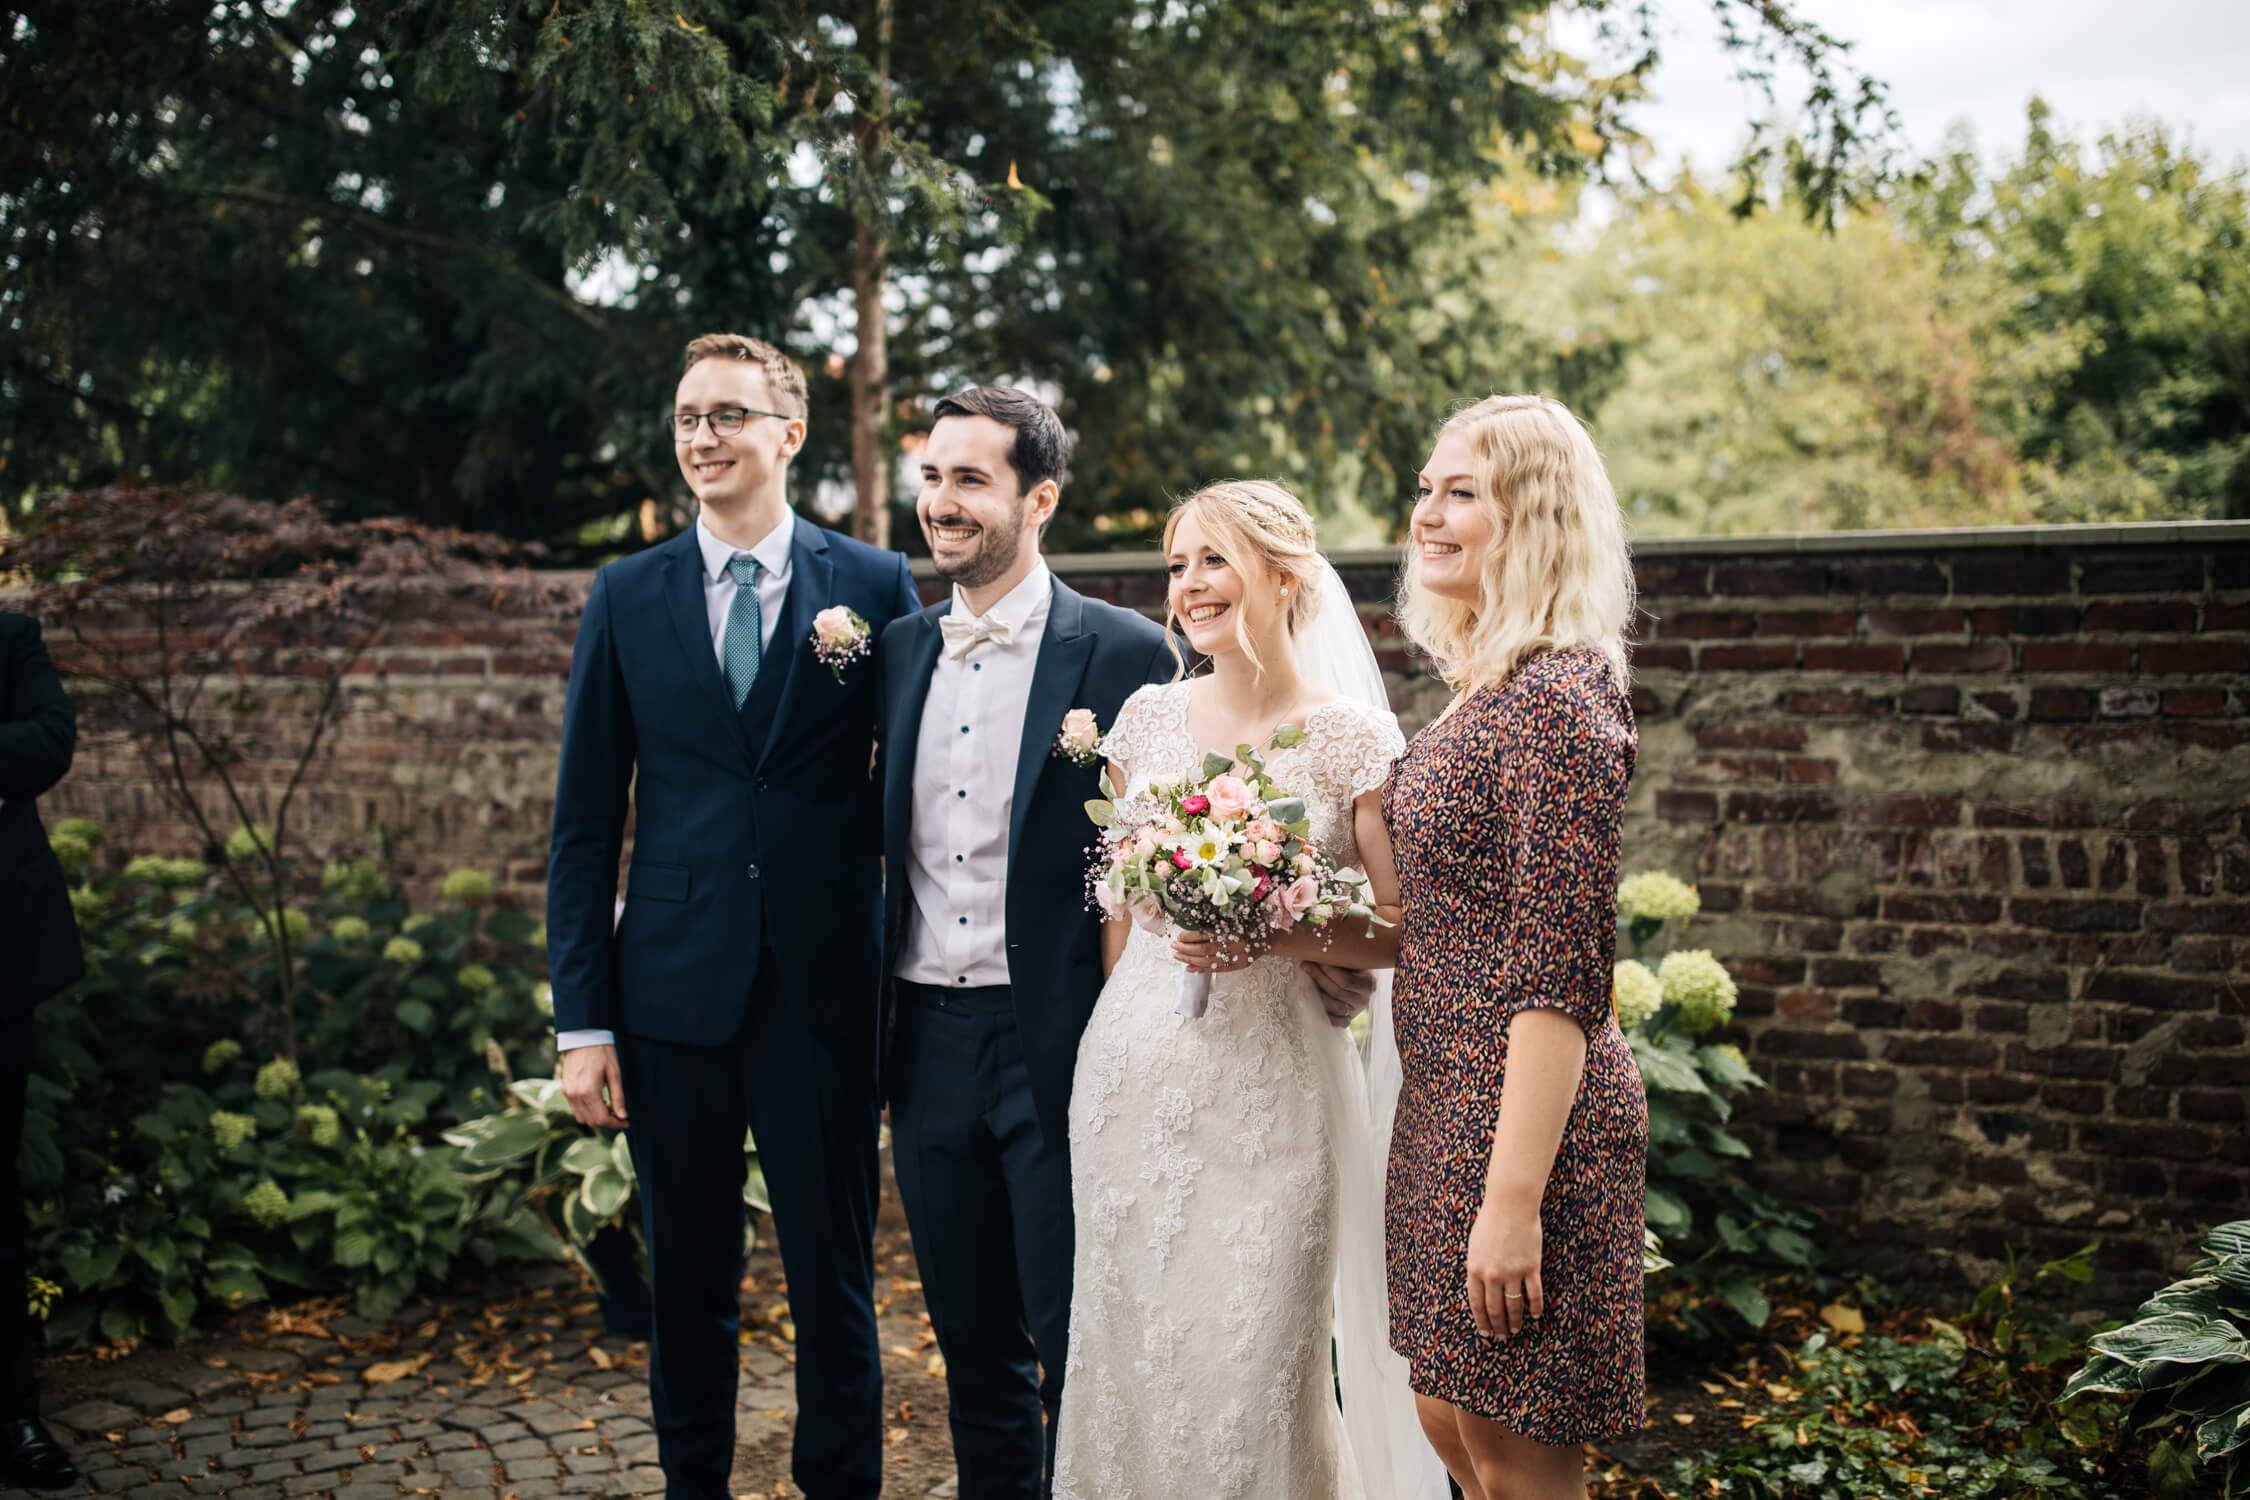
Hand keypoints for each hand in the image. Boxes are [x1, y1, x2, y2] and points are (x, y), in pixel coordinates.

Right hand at [561, 1044, 628, 1128]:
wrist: (582, 1037)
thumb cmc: (601, 1052)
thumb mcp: (614, 1073)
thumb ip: (618, 1096)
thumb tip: (623, 1116)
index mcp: (588, 1092)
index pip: (602, 1119)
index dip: (616, 1123)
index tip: (627, 1122)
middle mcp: (575, 1095)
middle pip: (592, 1121)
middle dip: (607, 1121)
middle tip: (620, 1114)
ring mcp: (568, 1093)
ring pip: (582, 1118)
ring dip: (596, 1117)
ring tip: (609, 1106)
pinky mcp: (565, 1089)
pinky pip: (576, 1109)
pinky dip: (587, 1111)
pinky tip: (598, 1101)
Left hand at [1171, 928, 1266, 972]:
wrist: (1271, 938)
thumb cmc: (1252, 923)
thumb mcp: (1237, 917)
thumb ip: (1218, 920)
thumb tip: (1192, 924)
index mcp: (1234, 930)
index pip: (1207, 935)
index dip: (1191, 936)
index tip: (1179, 936)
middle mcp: (1235, 945)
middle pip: (1204, 950)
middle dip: (1186, 949)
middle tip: (1173, 946)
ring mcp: (1237, 958)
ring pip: (1208, 961)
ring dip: (1189, 960)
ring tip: (1177, 956)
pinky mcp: (1237, 967)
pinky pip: (1216, 970)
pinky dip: (1200, 970)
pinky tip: (1188, 968)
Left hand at [1300, 961, 1373, 1026]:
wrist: (1365, 977)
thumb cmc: (1358, 964)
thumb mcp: (1355, 959)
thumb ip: (1343, 957)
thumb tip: (1321, 951)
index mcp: (1368, 983)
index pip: (1346, 981)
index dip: (1330, 971)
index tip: (1316, 959)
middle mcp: (1363, 999)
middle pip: (1337, 993)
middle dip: (1319, 978)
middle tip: (1305, 966)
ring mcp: (1355, 1010)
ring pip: (1334, 1008)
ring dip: (1316, 997)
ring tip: (1301, 987)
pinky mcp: (1348, 1018)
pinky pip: (1337, 1022)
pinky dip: (1325, 1017)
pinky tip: (1311, 1007)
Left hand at [1465, 1193, 1542, 1340]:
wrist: (1510, 1205)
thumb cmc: (1490, 1222)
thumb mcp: (1474, 1247)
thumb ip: (1476, 1268)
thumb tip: (1478, 1289)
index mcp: (1475, 1269)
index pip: (1476, 1304)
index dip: (1481, 1321)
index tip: (1485, 1333)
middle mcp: (1492, 1275)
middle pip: (1495, 1309)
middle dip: (1497, 1326)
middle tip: (1501, 1338)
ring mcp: (1512, 1272)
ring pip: (1514, 1306)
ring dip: (1515, 1321)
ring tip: (1515, 1330)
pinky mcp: (1531, 1268)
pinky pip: (1534, 1294)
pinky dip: (1535, 1308)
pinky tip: (1536, 1316)